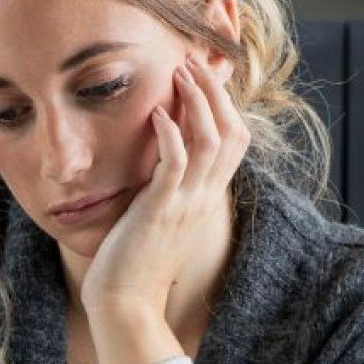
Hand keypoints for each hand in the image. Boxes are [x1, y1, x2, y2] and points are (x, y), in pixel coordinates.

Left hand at [80, 52, 250, 318]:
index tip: (203, 76)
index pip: (236, 142)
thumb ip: (168, 187)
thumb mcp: (161, 217)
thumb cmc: (135, 261)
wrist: (127, 303)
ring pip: (211, 141)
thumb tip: (159, 160)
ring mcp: (186, 204)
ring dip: (196, 102)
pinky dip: (170, 133)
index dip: (225, 104)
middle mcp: (205, 198)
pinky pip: (176, 163)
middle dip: (215, 91)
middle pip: (233, 132)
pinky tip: (157, 114)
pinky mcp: (161, 210)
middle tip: (192, 60)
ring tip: (178, 73)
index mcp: (207, 198)